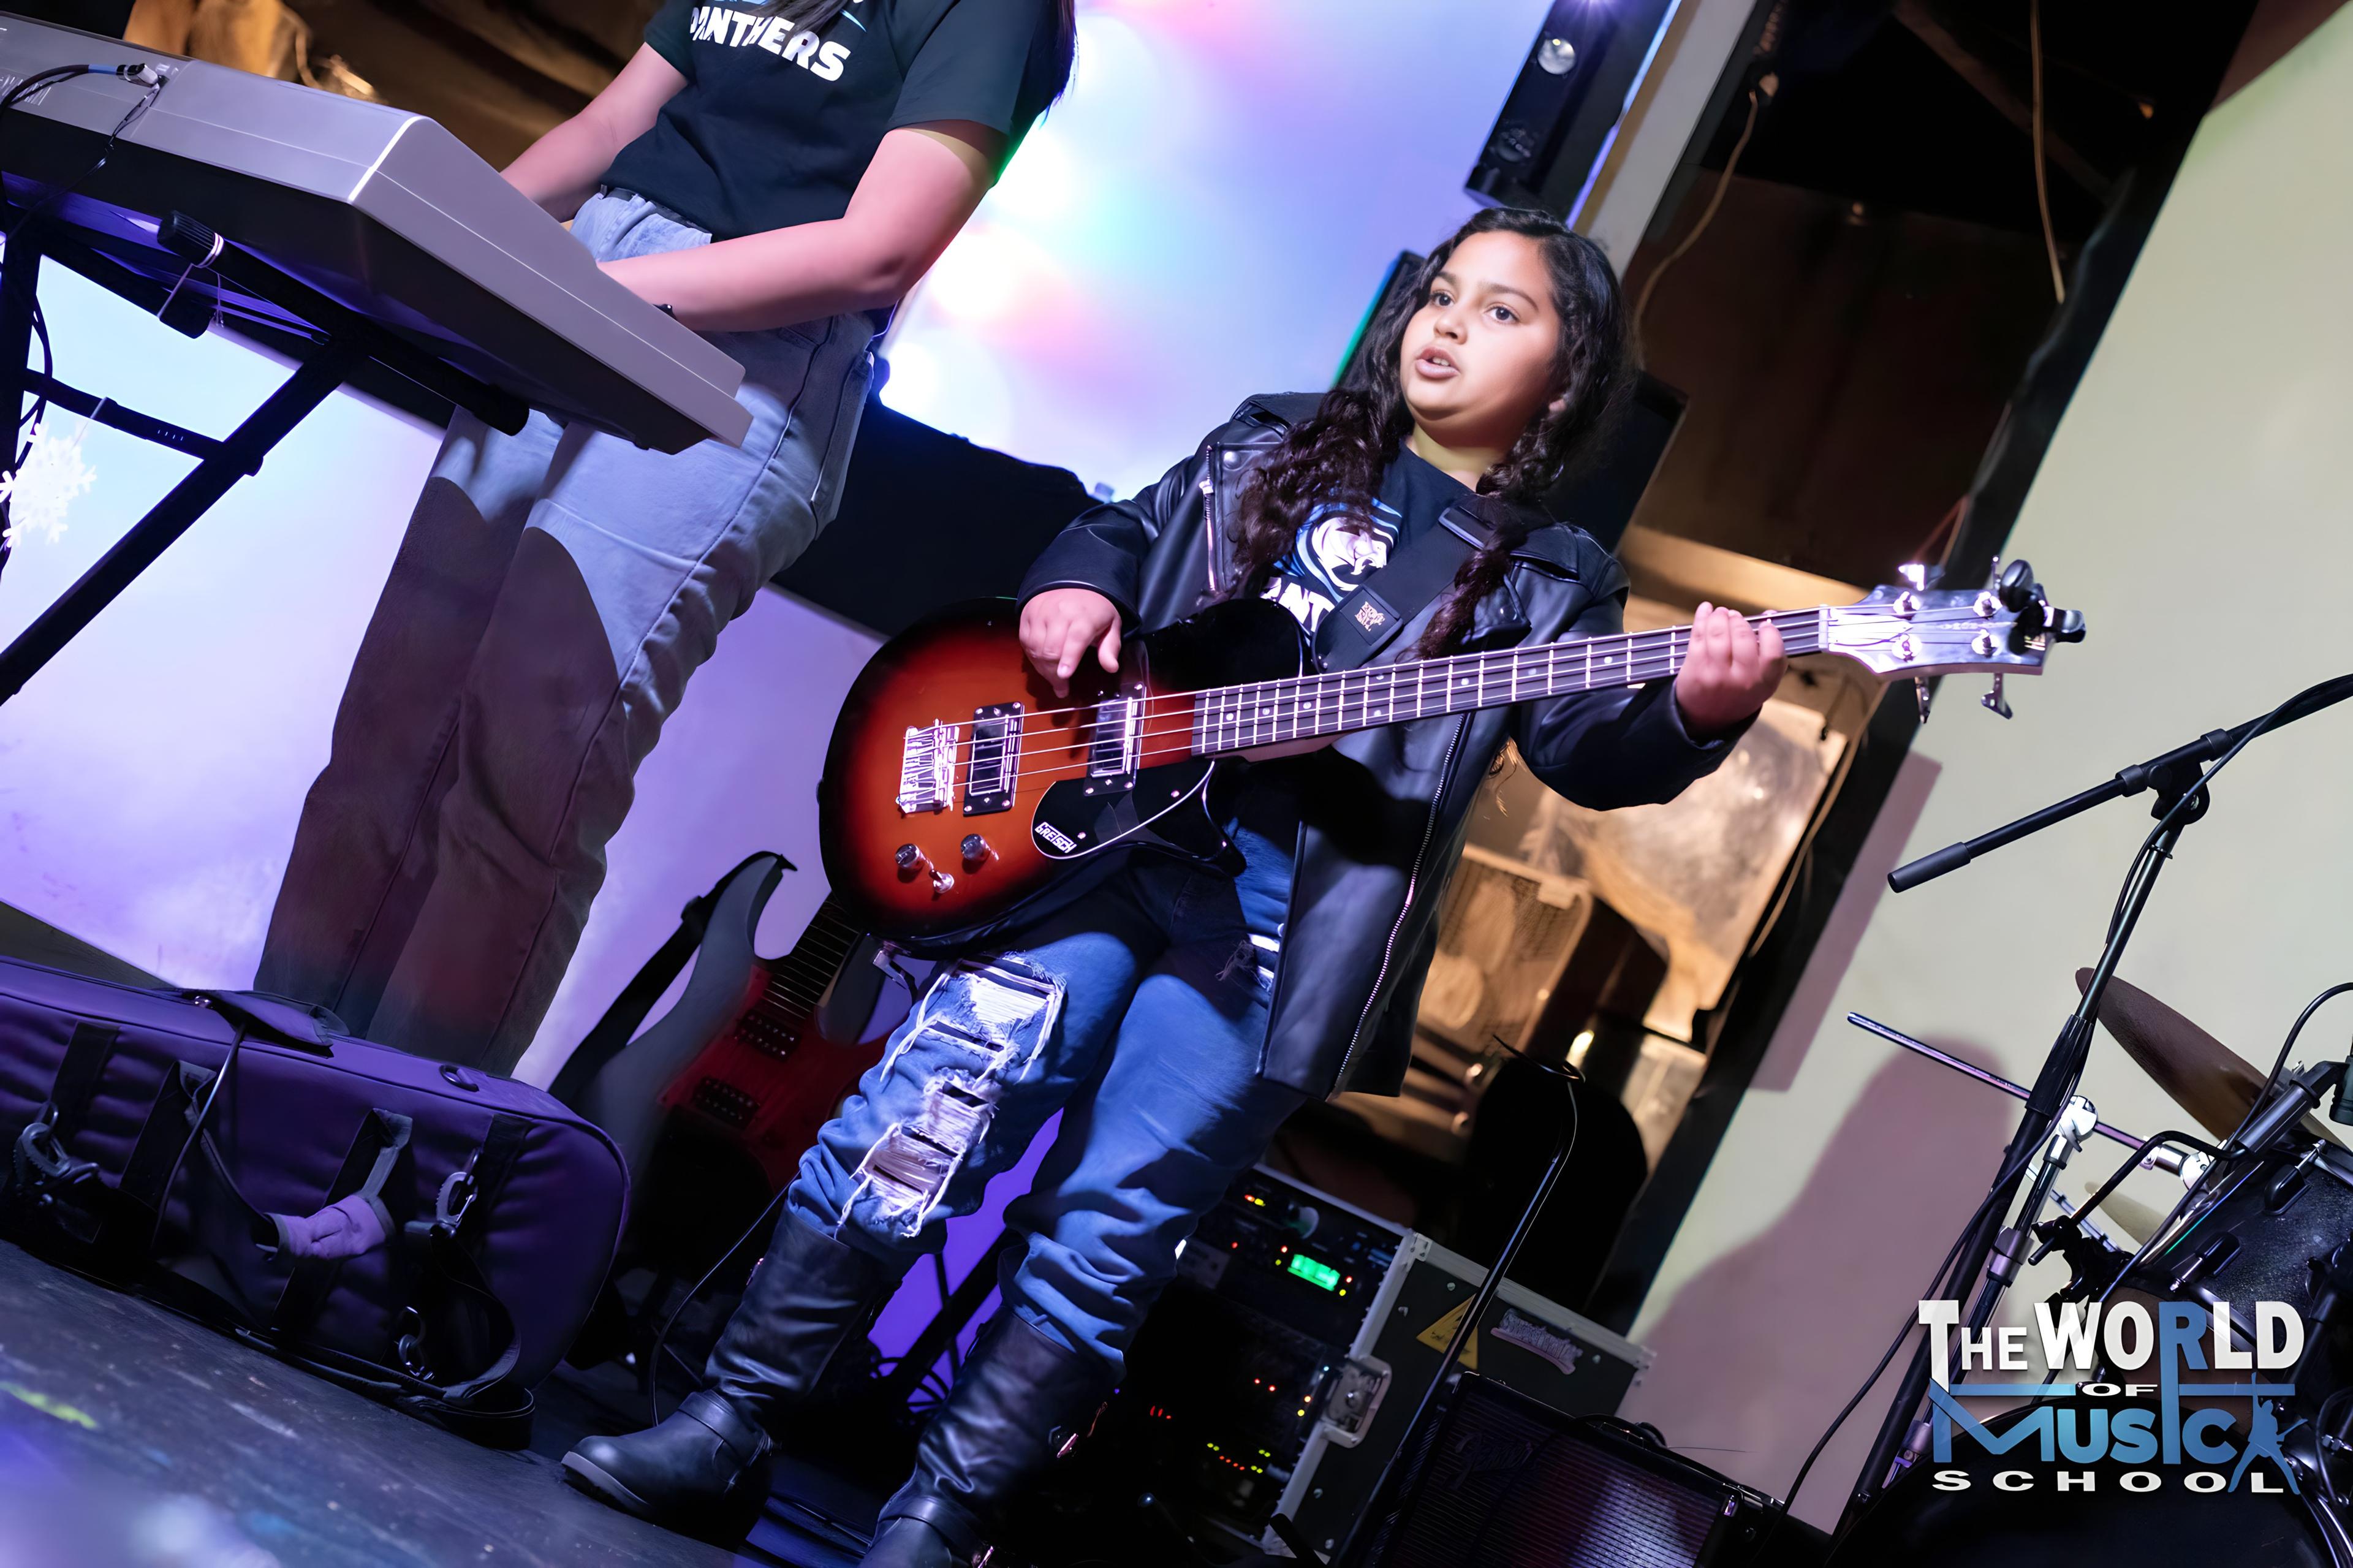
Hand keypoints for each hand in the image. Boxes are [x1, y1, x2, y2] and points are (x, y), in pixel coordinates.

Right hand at [1021, 588, 1122, 697]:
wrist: (1073, 581)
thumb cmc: (1095, 609)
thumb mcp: (1111, 625)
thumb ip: (1110, 647)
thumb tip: (1111, 668)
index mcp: (1084, 616)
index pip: (1075, 638)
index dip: (1069, 658)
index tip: (1064, 675)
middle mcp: (1060, 613)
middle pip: (1052, 649)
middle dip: (1054, 673)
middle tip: (1061, 688)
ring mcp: (1041, 613)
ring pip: (1036, 648)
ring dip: (1043, 668)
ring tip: (1053, 678)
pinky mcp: (1027, 614)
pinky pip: (1025, 642)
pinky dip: (1032, 657)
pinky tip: (1042, 664)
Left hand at [1672, 601, 1783, 737]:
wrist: (1706, 719)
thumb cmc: (1738, 693)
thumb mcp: (1761, 682)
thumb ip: (1769, 653)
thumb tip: (1769, 615)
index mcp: (1764, 683)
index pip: (1774, 651)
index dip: (1770, 633)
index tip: (1764, 624)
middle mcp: (1742, 680)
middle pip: (1743, 638)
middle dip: (1739, 621)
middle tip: (1734, 616)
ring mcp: (1716, 675)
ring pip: (1719, 634)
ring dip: (1720, 616)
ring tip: (1721, 613)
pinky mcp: (1695, 670)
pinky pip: (1698, 636)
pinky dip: (1702, 618)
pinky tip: (1706, 610)